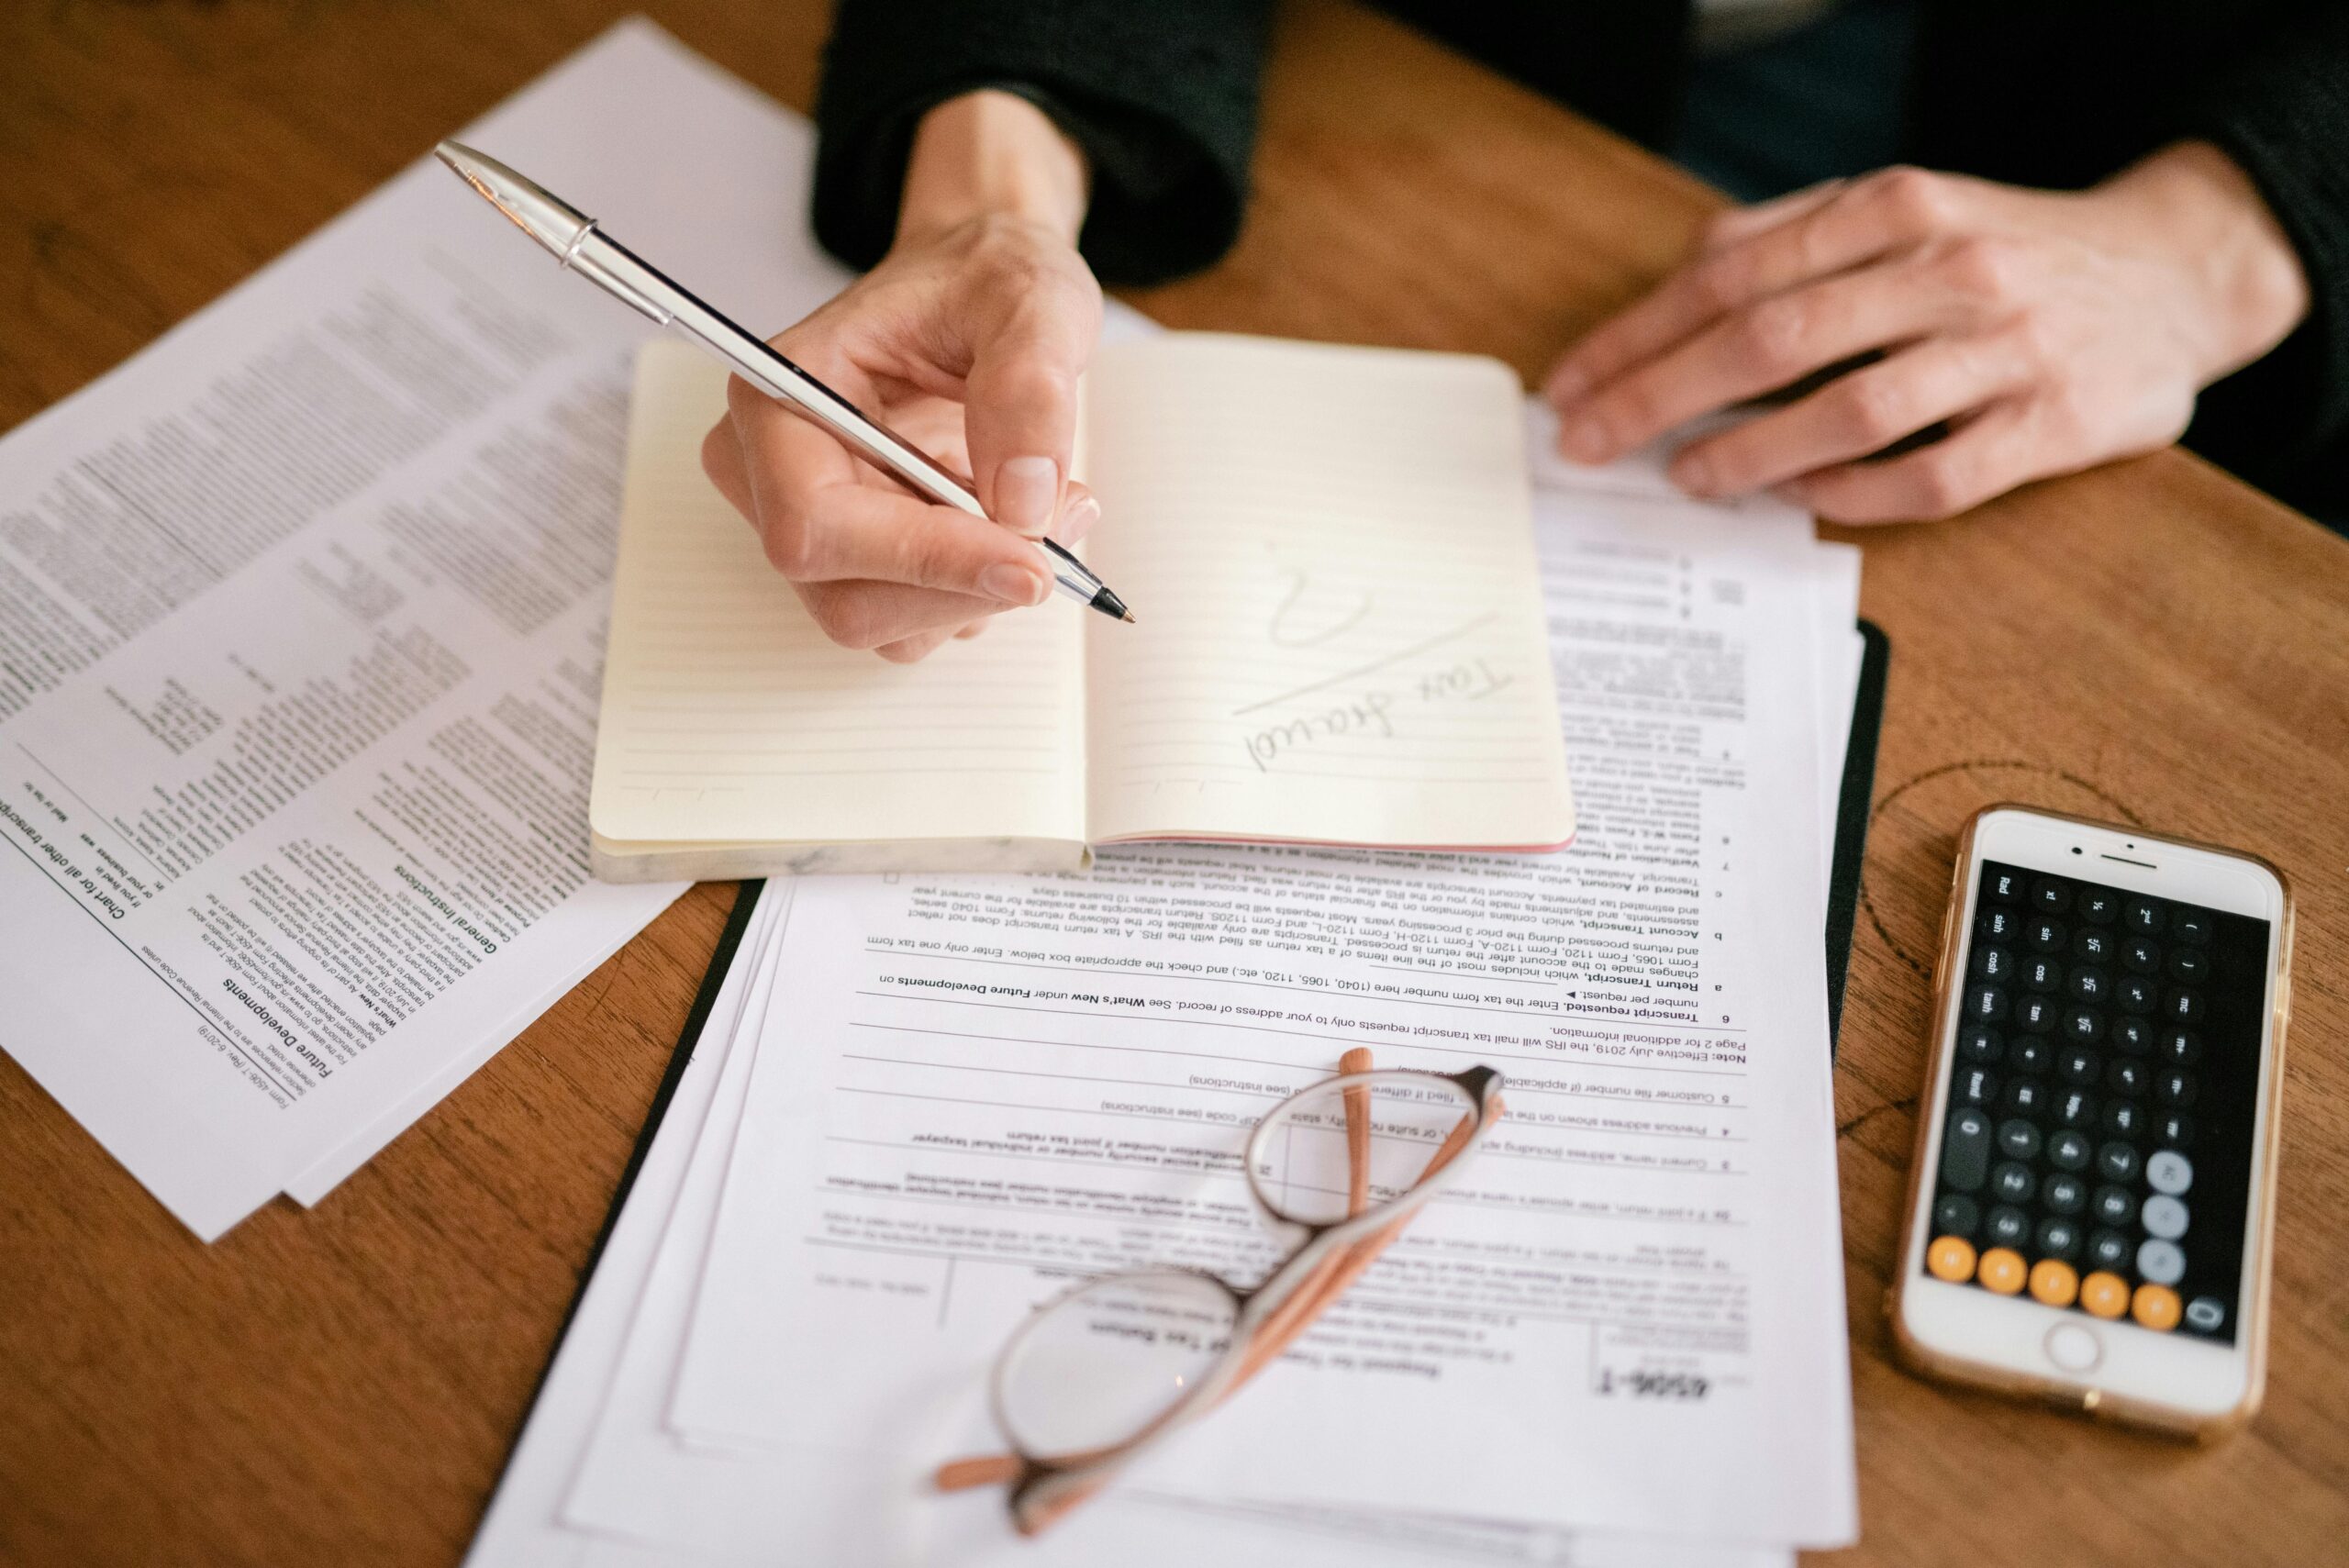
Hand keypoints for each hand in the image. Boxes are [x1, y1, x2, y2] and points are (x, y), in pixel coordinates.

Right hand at [702, 91, 1102, 659]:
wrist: (982, 291)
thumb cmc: (985, 280)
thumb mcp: (1031, 301)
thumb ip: (1029, 387)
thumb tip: (1022, 499)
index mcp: (780, 393)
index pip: (815, 522)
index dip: (922, 558)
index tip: (1027, 561)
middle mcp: (771, 470)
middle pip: (846, 597)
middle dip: (967, 582)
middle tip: (1064, 520)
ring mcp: (811, 523)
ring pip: (887, 623)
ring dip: (984, 588)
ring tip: (1055, 500)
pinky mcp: (859, 559)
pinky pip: (918, 618)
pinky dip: (984, 588)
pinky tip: (1021, 518)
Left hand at [1543, 143, 2308, 522]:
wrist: (2176, 273)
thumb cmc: (2006, 251)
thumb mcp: (1903, 209)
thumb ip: (1793, 235)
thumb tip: (1676, 280)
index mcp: (1897, 206)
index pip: (1731, 276)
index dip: (1637, 336)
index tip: (1572, 387)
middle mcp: (1949, 269)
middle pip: (1770, 340)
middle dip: (1659, 398)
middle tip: (1592, 444)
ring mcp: (2005, 350)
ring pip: (1850, 411)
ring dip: (1749, 452)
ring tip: (1687, 479)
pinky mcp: (2052, 424)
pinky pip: (1936, 476)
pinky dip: (1857, 493)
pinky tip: (1804, 498)